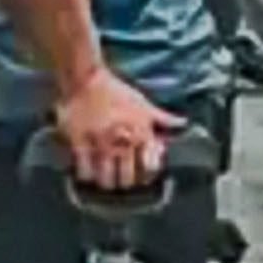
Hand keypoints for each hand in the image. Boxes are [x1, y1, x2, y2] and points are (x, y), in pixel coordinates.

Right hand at [54, 69, 174, 189]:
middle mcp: (124, 143)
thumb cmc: (116, 91)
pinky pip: (84, 172)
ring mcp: (101, 145)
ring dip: (105, 183)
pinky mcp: (80, 144)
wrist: (86, 79)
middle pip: (127, 179)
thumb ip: (163, 118)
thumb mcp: (143, 104)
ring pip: (106, 180)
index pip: (150, 168)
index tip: (141, 177)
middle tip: (119, 181)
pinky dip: (86, 176)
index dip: (146, 176)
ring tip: (103, 180)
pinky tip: (86, 173)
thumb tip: (183, 124)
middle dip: (124, 183)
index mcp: (141, 134)